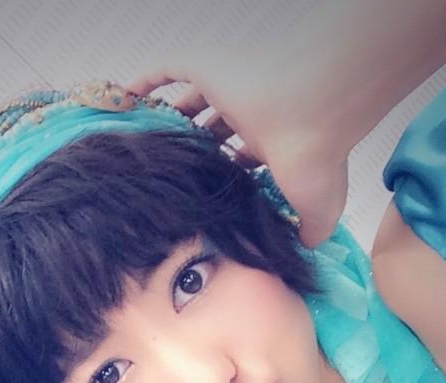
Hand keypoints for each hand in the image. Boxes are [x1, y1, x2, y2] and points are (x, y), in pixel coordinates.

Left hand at [128, 50, 348, 247]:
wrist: (314, 115)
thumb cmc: (317, 161)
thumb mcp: (319, 211)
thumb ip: (309, 232)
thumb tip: (304, 249)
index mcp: (270, 142)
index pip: (241, 158)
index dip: (223, 176)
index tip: (203, 198)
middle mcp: (249, 115)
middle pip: (213, 132)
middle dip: (194, 151)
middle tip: (169, 177)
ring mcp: (229, 91)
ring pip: (190, 105)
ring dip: (170, 120)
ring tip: (146, 145)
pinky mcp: (211, 70)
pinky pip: (168, 70)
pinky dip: (147, 82)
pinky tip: (127, 98)